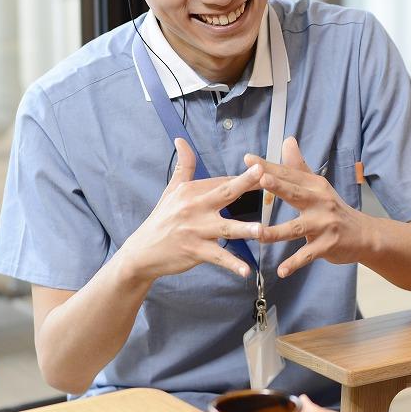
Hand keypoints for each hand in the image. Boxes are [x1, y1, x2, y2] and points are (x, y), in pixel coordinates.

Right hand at [120, 138, 263, 281]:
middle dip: (244, 184)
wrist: (143, 251)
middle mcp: (194, 208)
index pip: (223, 181)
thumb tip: (181, 140)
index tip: (267, 168)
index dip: (246, 177)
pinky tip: (246, 271)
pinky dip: (232, 265)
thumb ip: (183, 166)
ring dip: (244, 229)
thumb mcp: (171, 190)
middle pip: (224, 194)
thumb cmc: (161, 219)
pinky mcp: (195, 251)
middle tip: (264, 175)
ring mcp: (195, 231)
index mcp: (191, 191)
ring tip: (262, 231)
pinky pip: (218, 258)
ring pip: (225, 229)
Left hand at [246, 138, 375, 277]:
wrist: (364, 235)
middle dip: (278, 186)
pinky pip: (307, 255)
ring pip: (295, 228)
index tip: (248, 159)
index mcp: (314, 186)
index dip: (268, 167)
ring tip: (258, 235)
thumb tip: (287, 140)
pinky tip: (281, 271)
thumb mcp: (318, 186)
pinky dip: (294, 263)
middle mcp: (319, 202)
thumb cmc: (333, 208)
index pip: (288, 174)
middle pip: (295, 193)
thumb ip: (299, 166)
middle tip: (260, 179)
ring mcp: (324, 224)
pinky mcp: (327, 245)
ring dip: (276, 232)